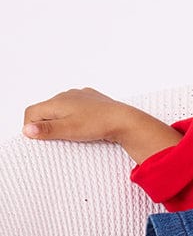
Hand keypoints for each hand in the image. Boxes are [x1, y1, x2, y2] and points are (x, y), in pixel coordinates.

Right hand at [23, 87, 138, 143]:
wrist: (123, 119)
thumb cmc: (97, 124)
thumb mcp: (69, 130)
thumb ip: (47, 130)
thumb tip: (26, 130)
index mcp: (57, 101)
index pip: (31, 112)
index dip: (31, 127)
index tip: (40, 140)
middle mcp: (66, 95)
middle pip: (45, 110)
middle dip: (47, 125)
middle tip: (57, 139)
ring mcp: (80, 96)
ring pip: (61, 109)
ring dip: (61, 121)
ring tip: (72, 133)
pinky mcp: (91, 100)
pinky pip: (76, 108)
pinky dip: (75, 117)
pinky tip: (85, 126)